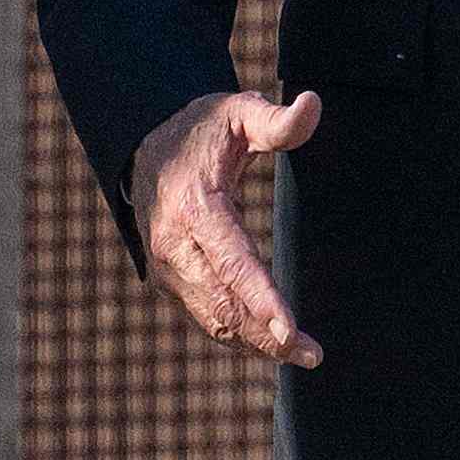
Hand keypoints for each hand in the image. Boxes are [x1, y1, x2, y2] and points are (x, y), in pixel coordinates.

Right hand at [131, 84, 324, 368]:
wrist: (146, 148)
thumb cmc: (202, 131)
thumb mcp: (237, 113)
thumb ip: (276, 121)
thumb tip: (313, 105)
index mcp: (194, 207)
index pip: (232, 261)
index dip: (262, 298)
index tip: (290, 329)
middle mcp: (174, 245)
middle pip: (224, 303)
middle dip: (266, 334)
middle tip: (312, 354)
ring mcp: (167, 268)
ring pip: (213, 319)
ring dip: (255, 342)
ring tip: (303, 354)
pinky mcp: (169, 281)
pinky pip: (204, 318)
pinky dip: (237, 335)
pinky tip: (269, 344)